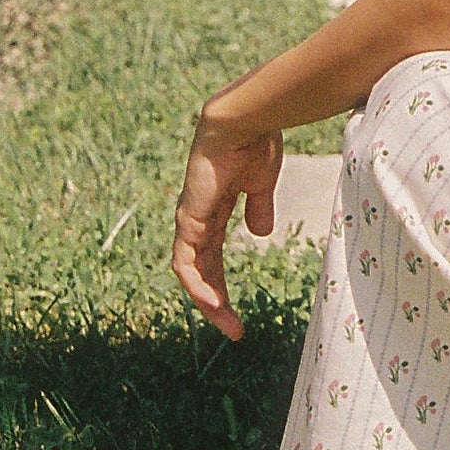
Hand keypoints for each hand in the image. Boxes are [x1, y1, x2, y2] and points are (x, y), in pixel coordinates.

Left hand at [171, 115, 282, 341]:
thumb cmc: (256, 142)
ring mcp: (191, 219)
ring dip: (206, 301)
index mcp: (215, 210)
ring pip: (191, 272)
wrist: (245, 120)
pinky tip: (213, 302)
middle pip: (201, 271)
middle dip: (215, 302)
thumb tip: (261, 233)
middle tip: (233, 329)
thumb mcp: (262, 183)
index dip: (221, 284)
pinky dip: (197, 284)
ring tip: (227, 324)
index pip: (212, 257)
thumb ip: (259, 207)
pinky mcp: (189, 218)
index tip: (237, 310)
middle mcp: (198, 218)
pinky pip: (187, 261)